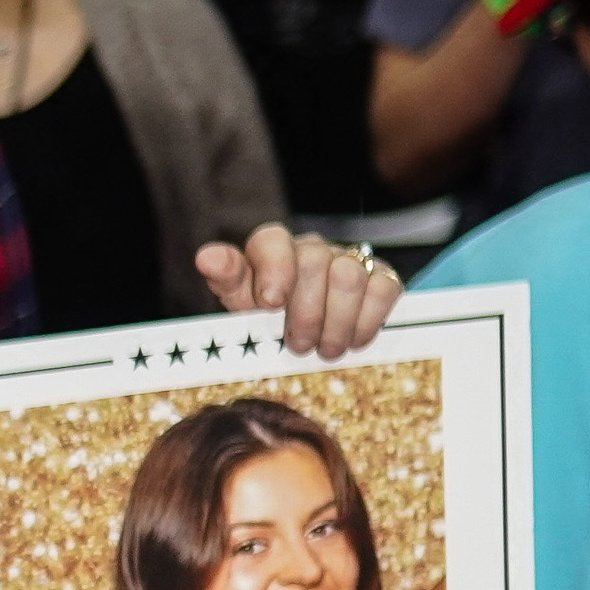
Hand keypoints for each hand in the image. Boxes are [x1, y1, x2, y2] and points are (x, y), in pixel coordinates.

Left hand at [193, 223, 403, 361]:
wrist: (313, 331)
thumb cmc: (271, 316)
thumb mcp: (243, 304)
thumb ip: (228, 281)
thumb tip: (207, 257)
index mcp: (272, 250)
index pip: (271, 240)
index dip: (274, 269)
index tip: (271, 303)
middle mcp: (311, 249)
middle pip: (313, 263)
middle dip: (305, 313)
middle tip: (299, 345)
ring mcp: (348, 259)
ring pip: (348, 278)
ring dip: (336, 323)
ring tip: (325, 348)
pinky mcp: (380, 276)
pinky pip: (382, 290)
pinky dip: (366, 322)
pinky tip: (352, 339)